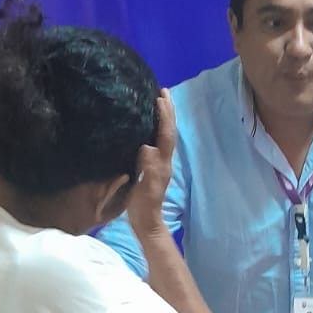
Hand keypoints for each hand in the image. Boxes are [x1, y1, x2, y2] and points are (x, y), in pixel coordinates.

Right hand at [127, 89, 176, 244]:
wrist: (146, 222)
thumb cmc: (145, 207)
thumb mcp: (146, 189)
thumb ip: (149, 169)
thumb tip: (147, 147)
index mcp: (162, 163)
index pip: (165, 135)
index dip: (164, 116)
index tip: (160, 97)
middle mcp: (163, 160)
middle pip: (168, 131)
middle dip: (167, 111)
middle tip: (163, 90)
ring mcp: (158, 163)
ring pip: (163, 135)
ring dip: (162, 117)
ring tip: (159, 100)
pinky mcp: (150, 166)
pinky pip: (154, 141)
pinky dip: (154, 128)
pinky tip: (147, 124)